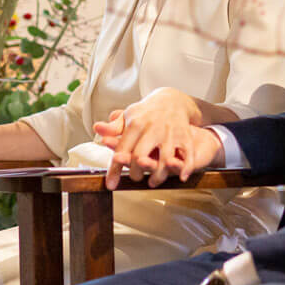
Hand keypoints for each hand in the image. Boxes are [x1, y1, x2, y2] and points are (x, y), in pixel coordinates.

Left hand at [94, 89, 220, 187]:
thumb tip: (97, 128)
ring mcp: (170, 132)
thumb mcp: (128, 116)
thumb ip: (113, 127)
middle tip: (135, 178)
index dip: (115, 169)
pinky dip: (184, 166)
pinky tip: (181, 176)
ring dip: (158, 175)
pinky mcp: (185, 135)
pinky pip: (187, 154)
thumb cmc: (147, 112)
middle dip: (135, 172)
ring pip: (164, 159)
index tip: (111, 184)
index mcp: (135, 123)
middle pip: (140, 156)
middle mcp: (152, 127)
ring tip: (153, 181)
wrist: (172, 100)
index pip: (122, 150)